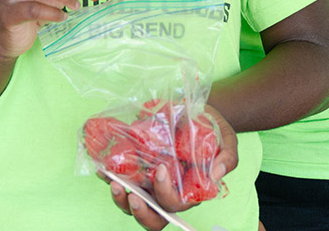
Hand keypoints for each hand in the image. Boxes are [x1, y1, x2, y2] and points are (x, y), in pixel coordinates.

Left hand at [106, 104, 238, 227]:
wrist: (195, 110)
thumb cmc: (212, 129)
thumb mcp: (227, 140)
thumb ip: (227, 158)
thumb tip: (217, 173)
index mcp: (190, 191)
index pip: (176, 206)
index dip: (166, 195)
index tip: (161, 170)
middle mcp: (168, 192)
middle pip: (153, 217)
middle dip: (140, 210)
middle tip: (131, 194)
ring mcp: (150, 183)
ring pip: (134, 205)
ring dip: (120, 198)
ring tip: (112, 180)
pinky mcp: (136, 169)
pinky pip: (121, 180)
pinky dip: (108, 176)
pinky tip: (102, 166)